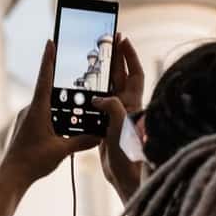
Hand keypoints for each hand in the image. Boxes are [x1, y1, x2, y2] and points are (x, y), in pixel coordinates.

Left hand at [0, 40, 97, 190]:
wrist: (11, 177)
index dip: (49, 59)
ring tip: (74, 121)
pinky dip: (56, 121)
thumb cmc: (32, 162)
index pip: (45, 78)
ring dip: (61, 112)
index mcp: (37, 109)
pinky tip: (63, 133)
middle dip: (66, 95)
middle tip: (81, 91)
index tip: (51, 41)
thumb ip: (82, 141)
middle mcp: (30, 110)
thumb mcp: (62, 151)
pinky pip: (44, 118)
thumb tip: (99, 136)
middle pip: (51, 94)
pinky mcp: (26, 127)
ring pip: (49, 108)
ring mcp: (27, 118)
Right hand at [92, 35, 144, 204]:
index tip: (123, 39)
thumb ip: (112, 108)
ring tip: (91, 60)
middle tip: (106, 40)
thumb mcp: (120, 126)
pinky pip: (98, 106)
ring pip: (108, 89)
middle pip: (120, 77)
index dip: (130, 55)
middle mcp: (125, 107)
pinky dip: (90, 96)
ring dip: (101, 76)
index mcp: (132, 104)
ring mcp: (115, 116)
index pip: (134, 73)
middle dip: (114, 58)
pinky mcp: (105, 127)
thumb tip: (99, 99)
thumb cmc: (128, 154)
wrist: (125, 177)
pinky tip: (81, 90)